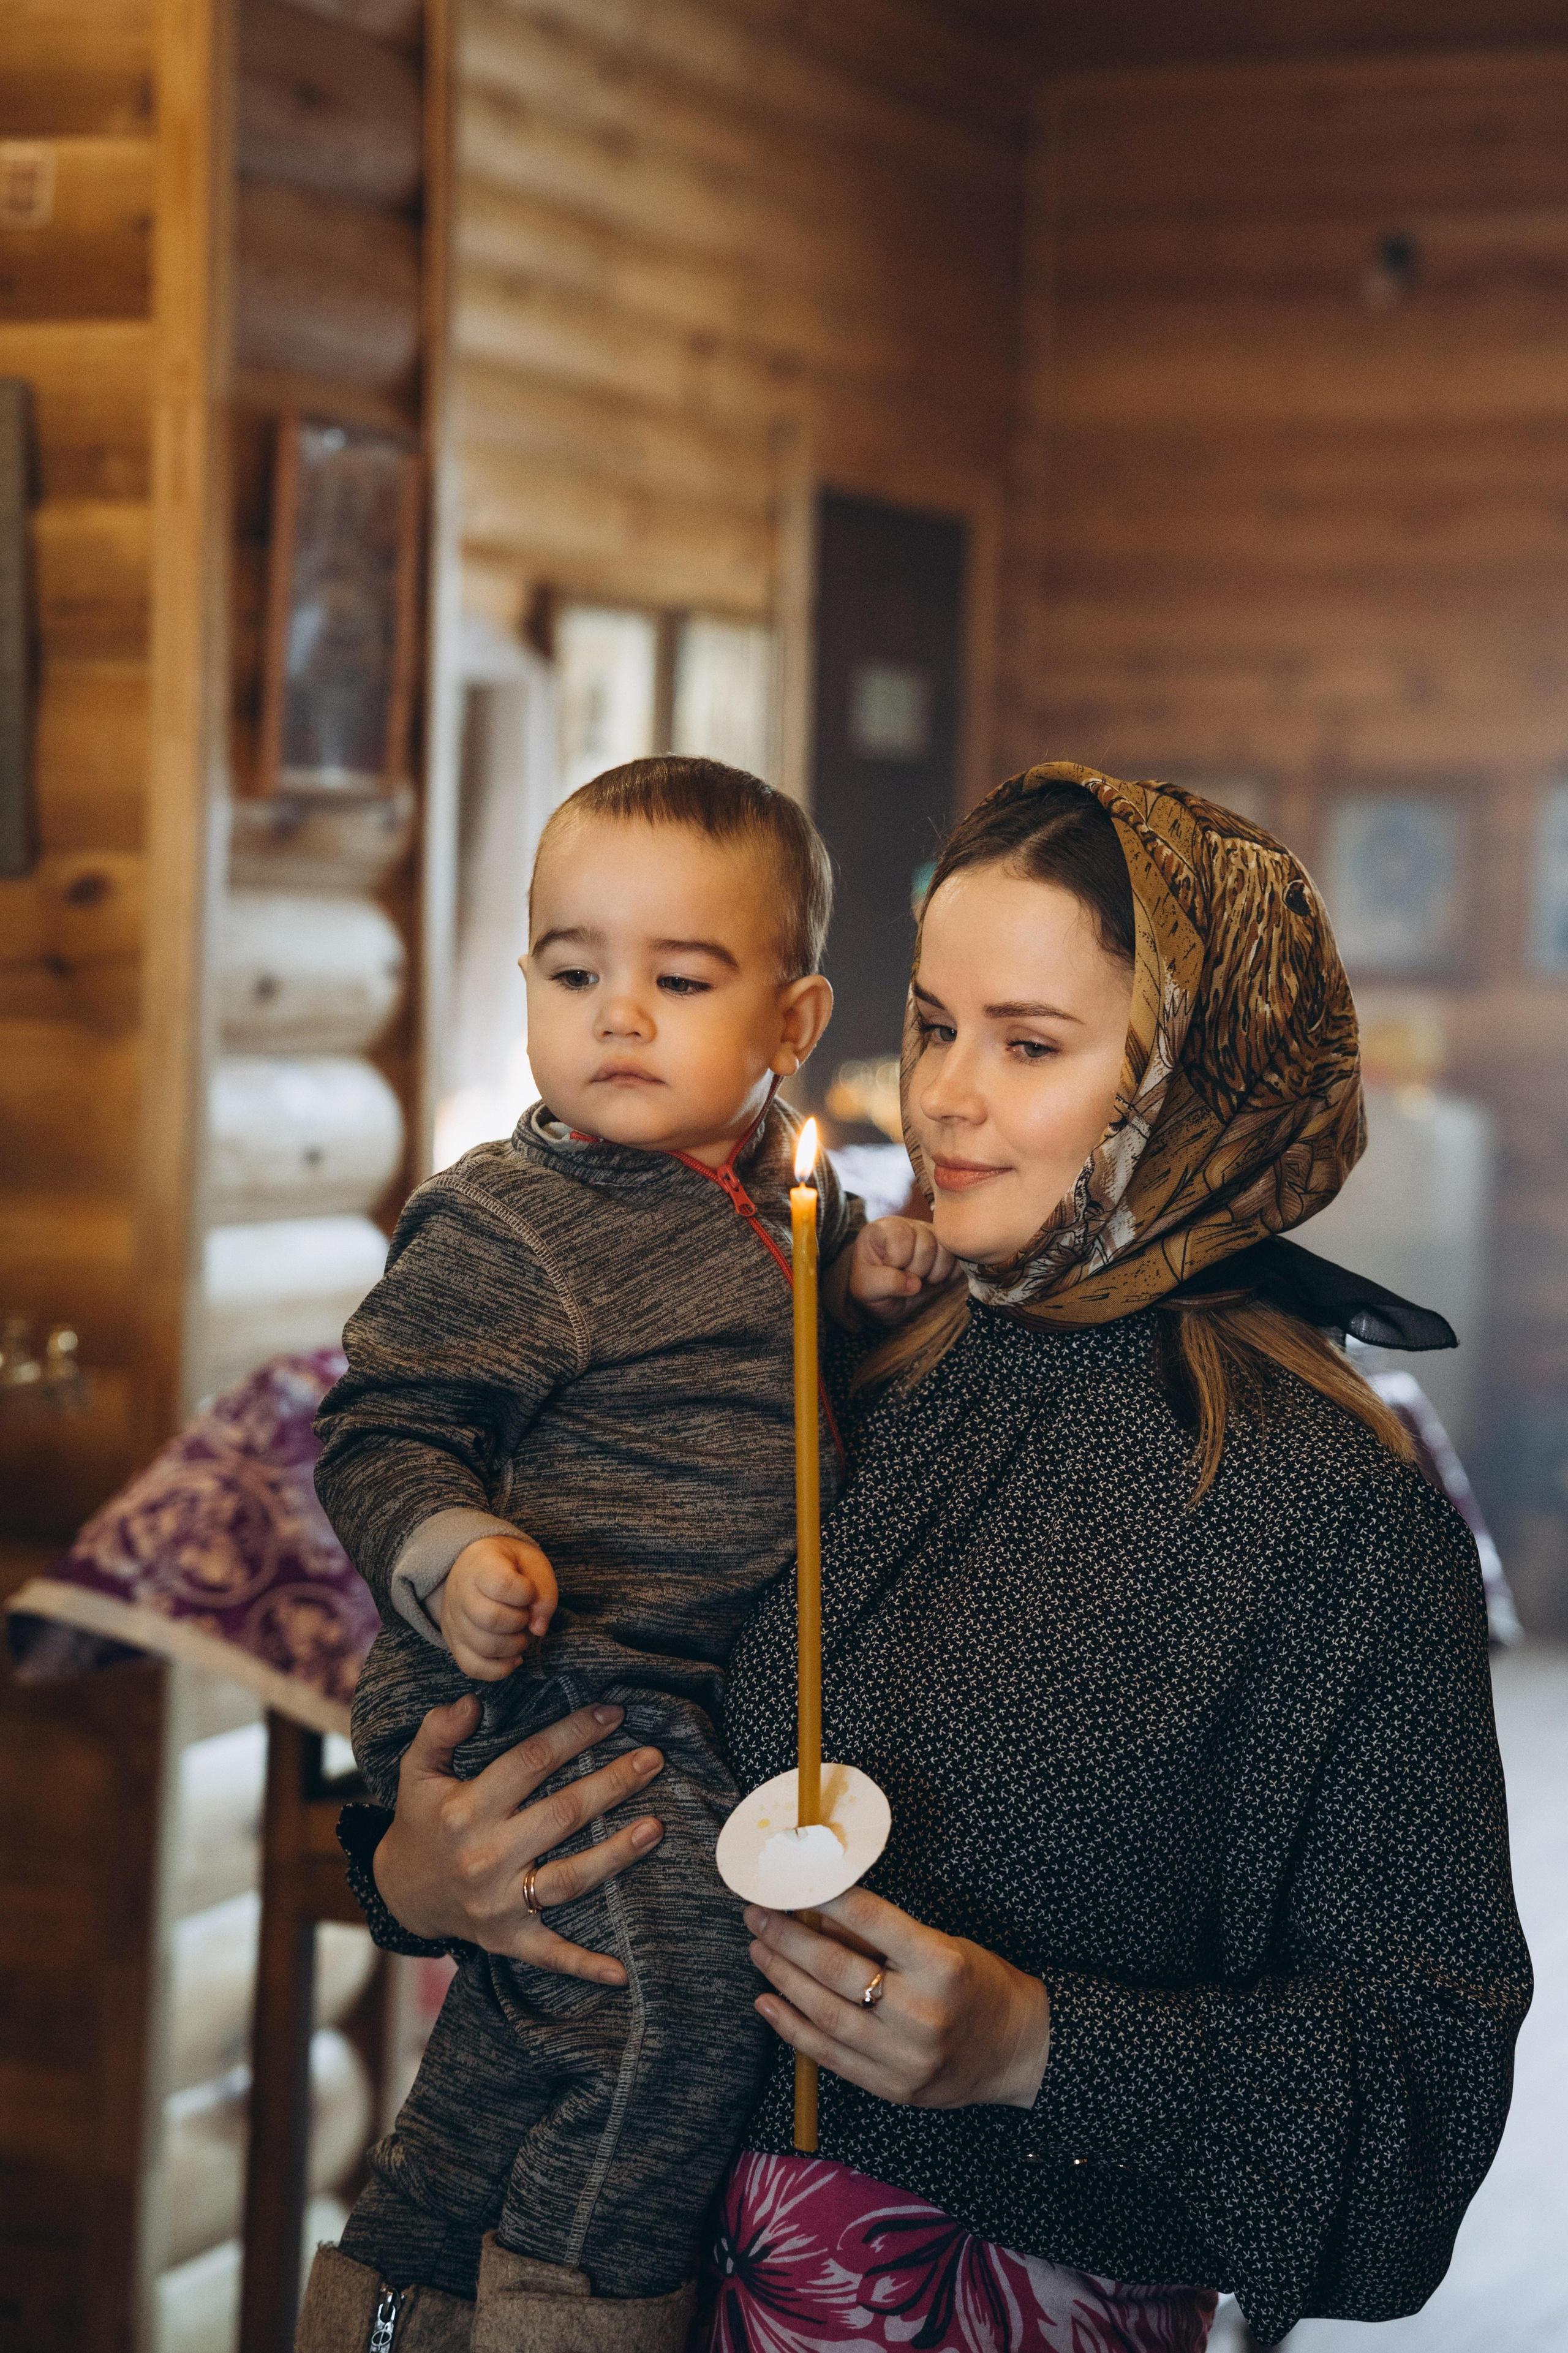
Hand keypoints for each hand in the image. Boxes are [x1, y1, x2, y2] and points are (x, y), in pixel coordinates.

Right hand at [373, 1693, 665, 1983]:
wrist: (402, 1892)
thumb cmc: (423, 1820)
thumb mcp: (417, 1771)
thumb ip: (438, 1731)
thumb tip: (473, 1700)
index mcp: (465, 1810)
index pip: (530, 1762)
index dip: (574, 1734)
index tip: (612, 1713)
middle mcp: (484, 1857)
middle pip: (561, 1815)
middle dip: (612, 1784)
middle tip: (654, 1758)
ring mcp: (498, 1903)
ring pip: (569, 1878)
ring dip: (617, 1853)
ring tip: (658, 1826)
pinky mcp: (507, 1939)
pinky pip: (549, 1953)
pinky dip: (584, 1965)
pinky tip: (622, 1972)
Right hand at [438, 1533, 557, 1679]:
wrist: (474, 1569)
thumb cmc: (508, 1566)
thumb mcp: (532, 1562)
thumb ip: (544, 1591)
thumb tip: (539, 1629)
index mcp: (480, 1565)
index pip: (502, 1585)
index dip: (525, 1594)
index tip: (529, 1591)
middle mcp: (460, 1593)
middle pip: (491, 1619)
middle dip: (520, 1622)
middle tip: (526, 1615)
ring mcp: (454, 1621)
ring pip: (484, 1647)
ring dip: (514, 1646)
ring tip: (521, 1633)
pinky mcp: (454, 1644)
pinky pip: (473, 1667)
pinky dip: (500, 1669)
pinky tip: (513, 1656)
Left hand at [744, 1885, 1050, 2109]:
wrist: (1017, 2050)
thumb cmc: (978, 1984)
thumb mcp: (942, 1945)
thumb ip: (883, 1937)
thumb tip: (819, 1912)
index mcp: (941, 1964)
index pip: (871, 1920)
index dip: (825, 1896)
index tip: (791, 1879)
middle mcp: (921, 2012)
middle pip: (837, 1970)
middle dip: (788, 1938)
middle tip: (758, 1914)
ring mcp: (905, 2057)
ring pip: (825, 2014)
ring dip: (782, 1978)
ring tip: (759, 1949)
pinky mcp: (892, 2088)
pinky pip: (829, 2056)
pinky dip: (792, 2029)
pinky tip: (767, 2003)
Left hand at [849, 1217, 957, 1325]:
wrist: (887, 1300)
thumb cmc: (872, 1290)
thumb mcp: (866, 1288)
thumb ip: (885, 1282)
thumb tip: (914, 1284)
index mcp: (883, 1229)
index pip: (901, 1237)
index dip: (898, 1261)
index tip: (888, 1271)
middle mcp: (908, 1225)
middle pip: (927, 1244)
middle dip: (917, 1270)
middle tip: (905, 1277)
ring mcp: (929, 1234)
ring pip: (946, 1249)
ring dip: (934, 1273)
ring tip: (919, 1278)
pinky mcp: (945, 1247)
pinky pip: (959, 1259)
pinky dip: (948, 1275)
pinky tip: (932, 1278)